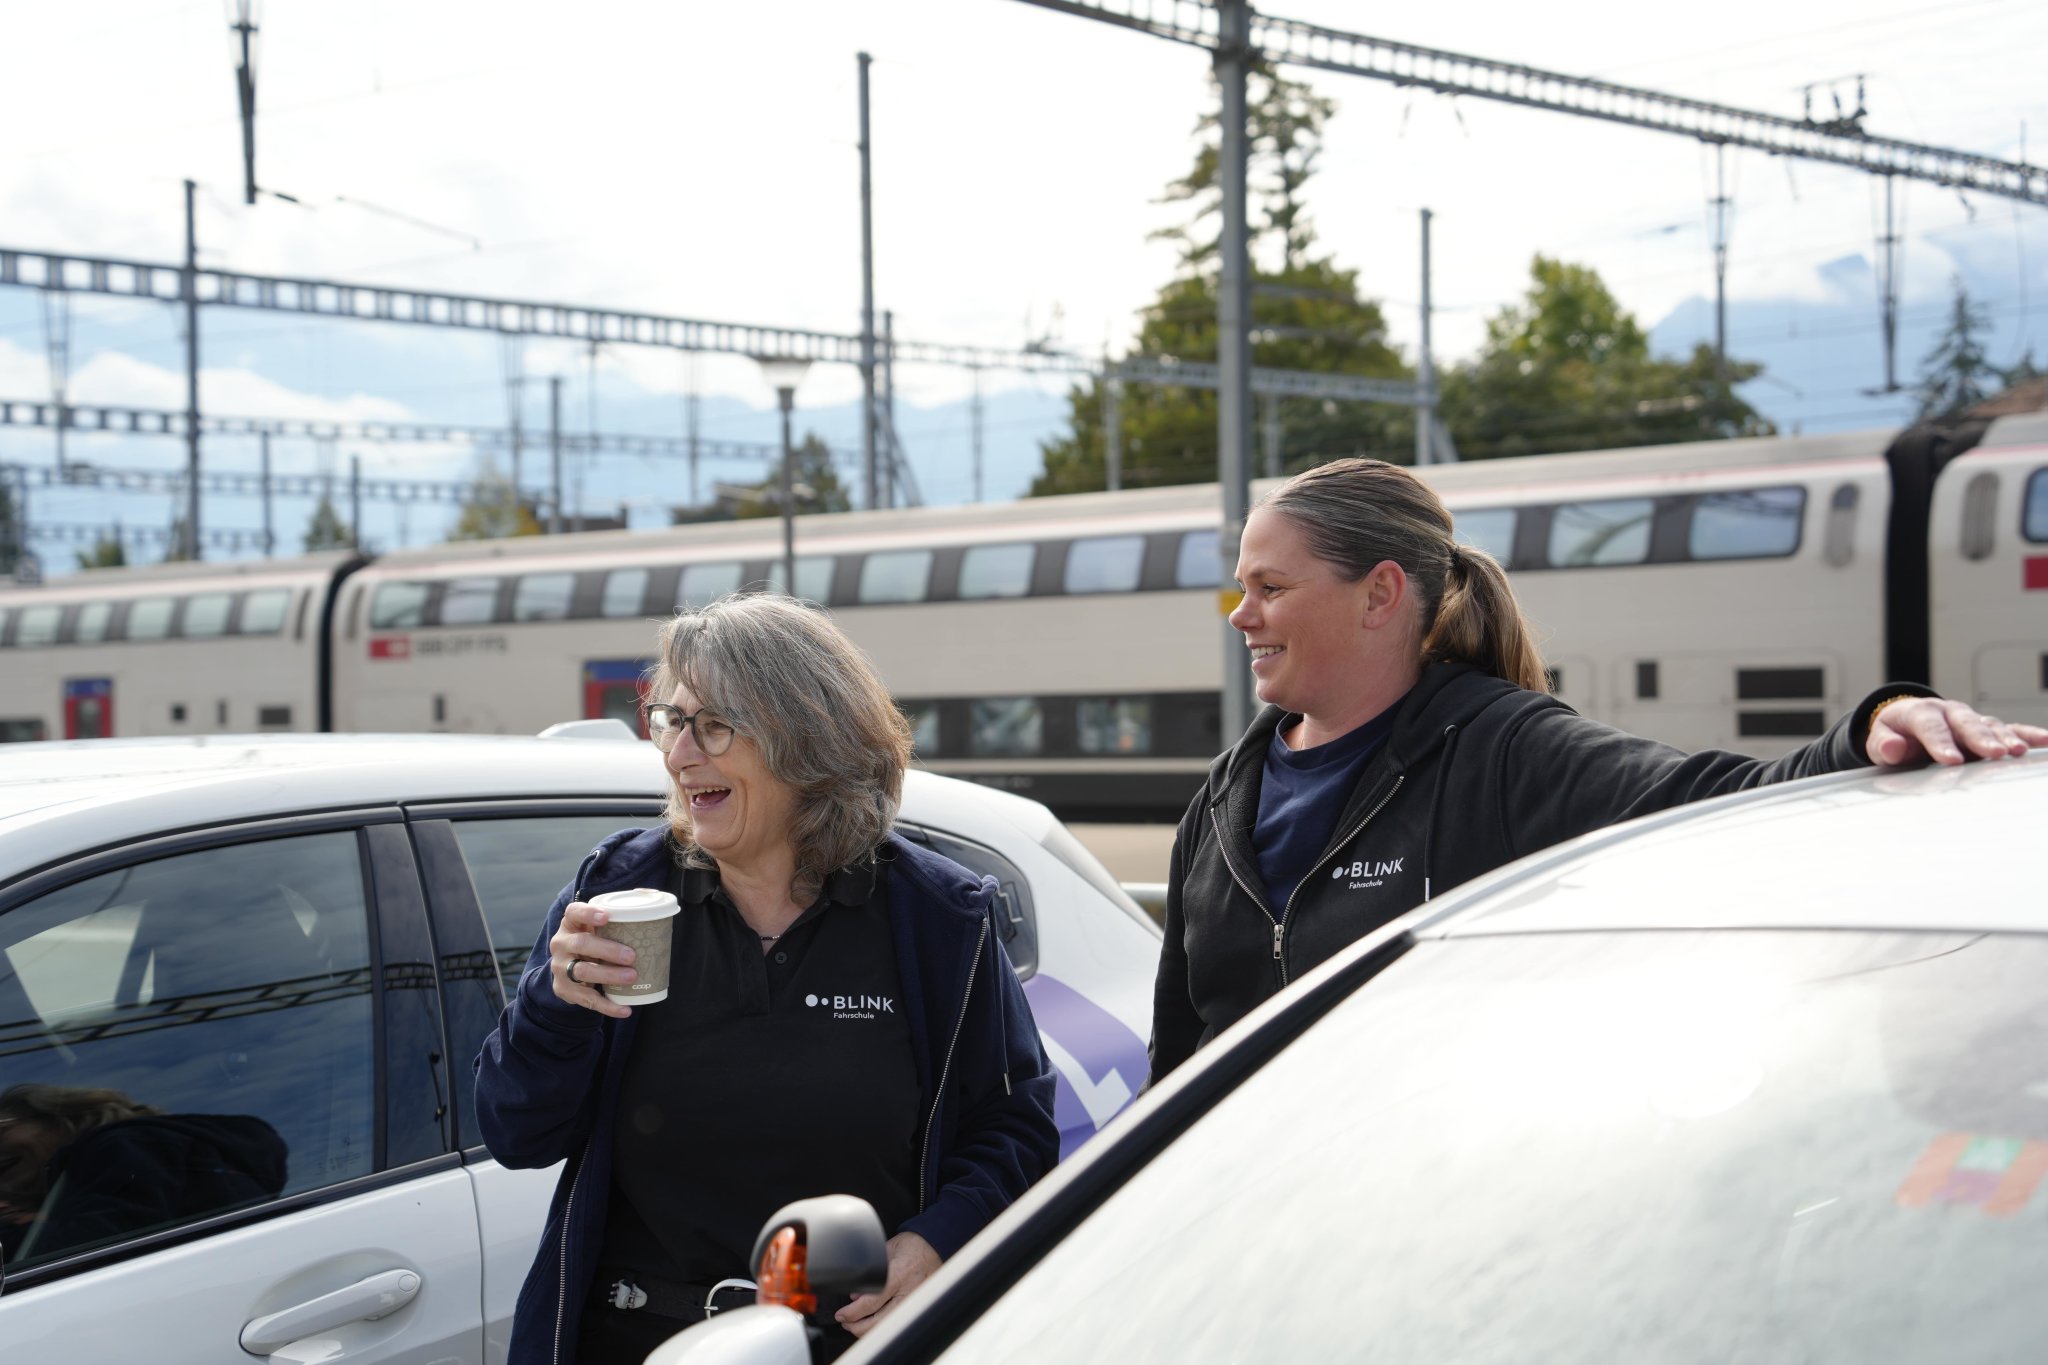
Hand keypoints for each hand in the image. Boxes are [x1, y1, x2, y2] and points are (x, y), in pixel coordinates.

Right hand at [548, 901, 635, 1019]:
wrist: (566, 968)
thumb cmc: (591, 942)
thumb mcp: (595, 929)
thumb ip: (616, 922)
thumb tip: (653, 914)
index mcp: (570, 924)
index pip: (573, 912)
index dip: (588, 913)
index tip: (606, 916)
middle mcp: (561, 944)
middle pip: (581, 944)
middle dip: (608, 950)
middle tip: (631, 956)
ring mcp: (560, 968)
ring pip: (582, 972)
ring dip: (609, 975)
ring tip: (632, 976)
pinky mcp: (564, 989)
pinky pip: (587, 999)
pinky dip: (608, 1006)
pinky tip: (625, 1009)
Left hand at [835, 1231, 940, 1338]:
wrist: (937, 1246)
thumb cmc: (914, 1246)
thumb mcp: (887, 1251)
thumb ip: (871, 1272)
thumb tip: (856, 1295)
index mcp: (898, 1275)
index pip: (871, 1302)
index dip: (852, 1313)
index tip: (841, 1315)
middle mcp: (908, 1293)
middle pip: (878, 1322)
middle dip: (856, 1327)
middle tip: (845, 1322)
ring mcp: (914, 1303)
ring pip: (887, 1327)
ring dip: (869, 1329)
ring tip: (856, 1324)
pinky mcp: (917, 1307)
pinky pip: (896, 1322)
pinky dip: (882, 1325)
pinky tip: (873, 1322)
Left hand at [1867, 697, 2047, 767]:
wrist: (1907, 723)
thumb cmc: (1895, 733)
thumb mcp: (1880, 738)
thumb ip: (1883, 744)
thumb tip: (1892, 748)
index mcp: (1921, 713)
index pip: (1930, 727)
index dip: (1940, 743)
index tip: (1950, 760)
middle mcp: (1949, 712)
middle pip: (1966, 724)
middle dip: (1980, 738)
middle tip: (1993, 753)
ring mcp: (1970, 719)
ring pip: (1989, 726)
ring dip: (2005, 737)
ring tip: (2016, 752)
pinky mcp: (1986, 728)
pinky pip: (2009, 728)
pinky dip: (2026, 734)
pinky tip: (2043, 742)